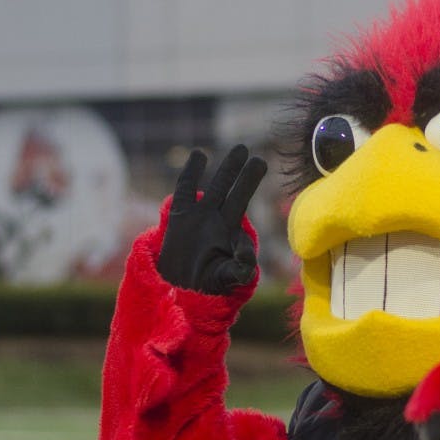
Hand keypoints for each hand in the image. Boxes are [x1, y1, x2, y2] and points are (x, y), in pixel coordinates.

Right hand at [158, 145, 266, 293]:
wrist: (180, 289)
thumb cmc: (209, 285)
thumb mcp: (228, 278)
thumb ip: (240, 269)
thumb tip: (247, 256)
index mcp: (233, 232)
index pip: (245, 211)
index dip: (252, 201)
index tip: (259, 187)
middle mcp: (219, 219)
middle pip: (236, 192)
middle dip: (247, 176)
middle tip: (259, 159)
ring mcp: (200, 215)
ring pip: (216, 186)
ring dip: (228, 169)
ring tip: (240, 149)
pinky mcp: (180, 216)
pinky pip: (185, 190)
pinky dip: (190, 173)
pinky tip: (198, 155)